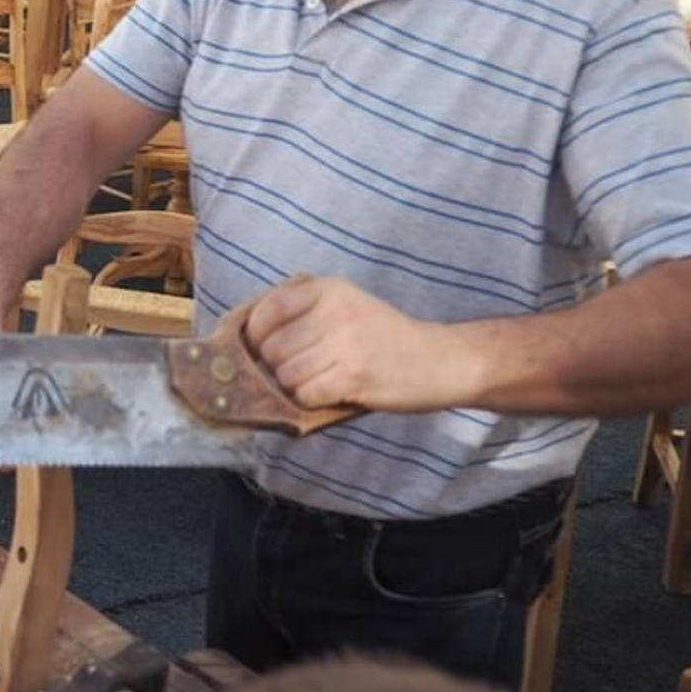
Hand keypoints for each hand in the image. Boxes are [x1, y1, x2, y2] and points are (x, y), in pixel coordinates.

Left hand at [244, 276, 473, 412]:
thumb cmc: (386, 337)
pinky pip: (305, 395)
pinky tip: (330, 394)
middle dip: (277, 367)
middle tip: (302, 370)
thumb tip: (248, 335)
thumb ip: (304, 311)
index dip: (256, 335)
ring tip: (320, 381)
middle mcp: (334, 313)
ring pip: (285, 376)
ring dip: (295, 387)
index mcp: (328, 289)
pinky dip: (311, 401)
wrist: (442, 360)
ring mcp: (344, 345)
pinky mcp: (353, 377)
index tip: (263, 348)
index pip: (267, 310)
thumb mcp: (347, 305)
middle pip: (272, 349)